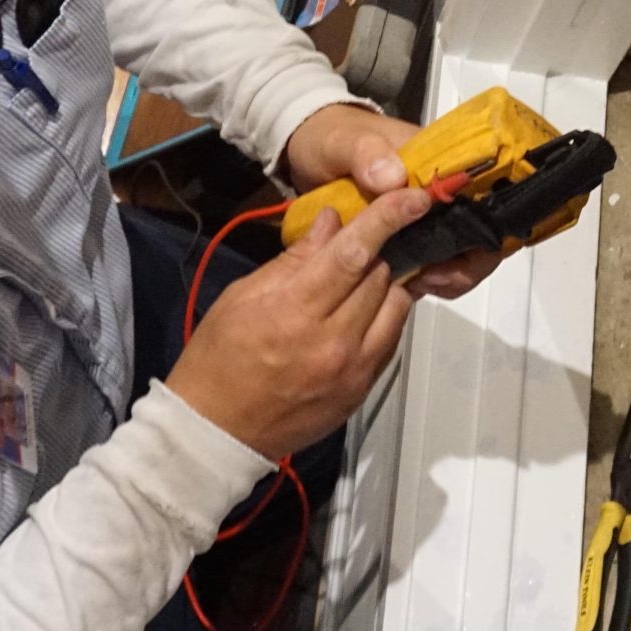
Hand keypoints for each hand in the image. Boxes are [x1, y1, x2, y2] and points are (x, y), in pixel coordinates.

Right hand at [166, 187, 429, 457]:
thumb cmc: (219, 360)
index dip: (387, 219)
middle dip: (378, 250)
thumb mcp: (242, 297)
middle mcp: (334, 341)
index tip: (413, 198)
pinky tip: (362, 312)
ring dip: (386, 284)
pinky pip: (392, 339)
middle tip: (363, 243)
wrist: (216, 432)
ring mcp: (354, 369)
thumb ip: (294, 260)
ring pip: (396, 306)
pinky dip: (384, 316)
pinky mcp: (363, 389)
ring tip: (361, 280)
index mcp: (295, 312)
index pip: (354, 254)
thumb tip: (332, 223)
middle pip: (381, 276)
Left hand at [280, 102, 505, 301]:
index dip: (485, 218)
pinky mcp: (413, 236)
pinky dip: (434, 278)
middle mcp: (442, 188)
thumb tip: (394, 178)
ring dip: (454, 272)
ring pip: (466, 249)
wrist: (306, 155)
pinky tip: (413, 285)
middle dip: (470, 258)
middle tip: (437, 275)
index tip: (460, 243)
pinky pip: (438, 261)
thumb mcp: (342, 142)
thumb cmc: (329, 140)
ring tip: (423, 283)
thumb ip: (365, 153)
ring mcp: (429, 215)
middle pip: (482, 225)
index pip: (484, 186)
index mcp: (437, 158)